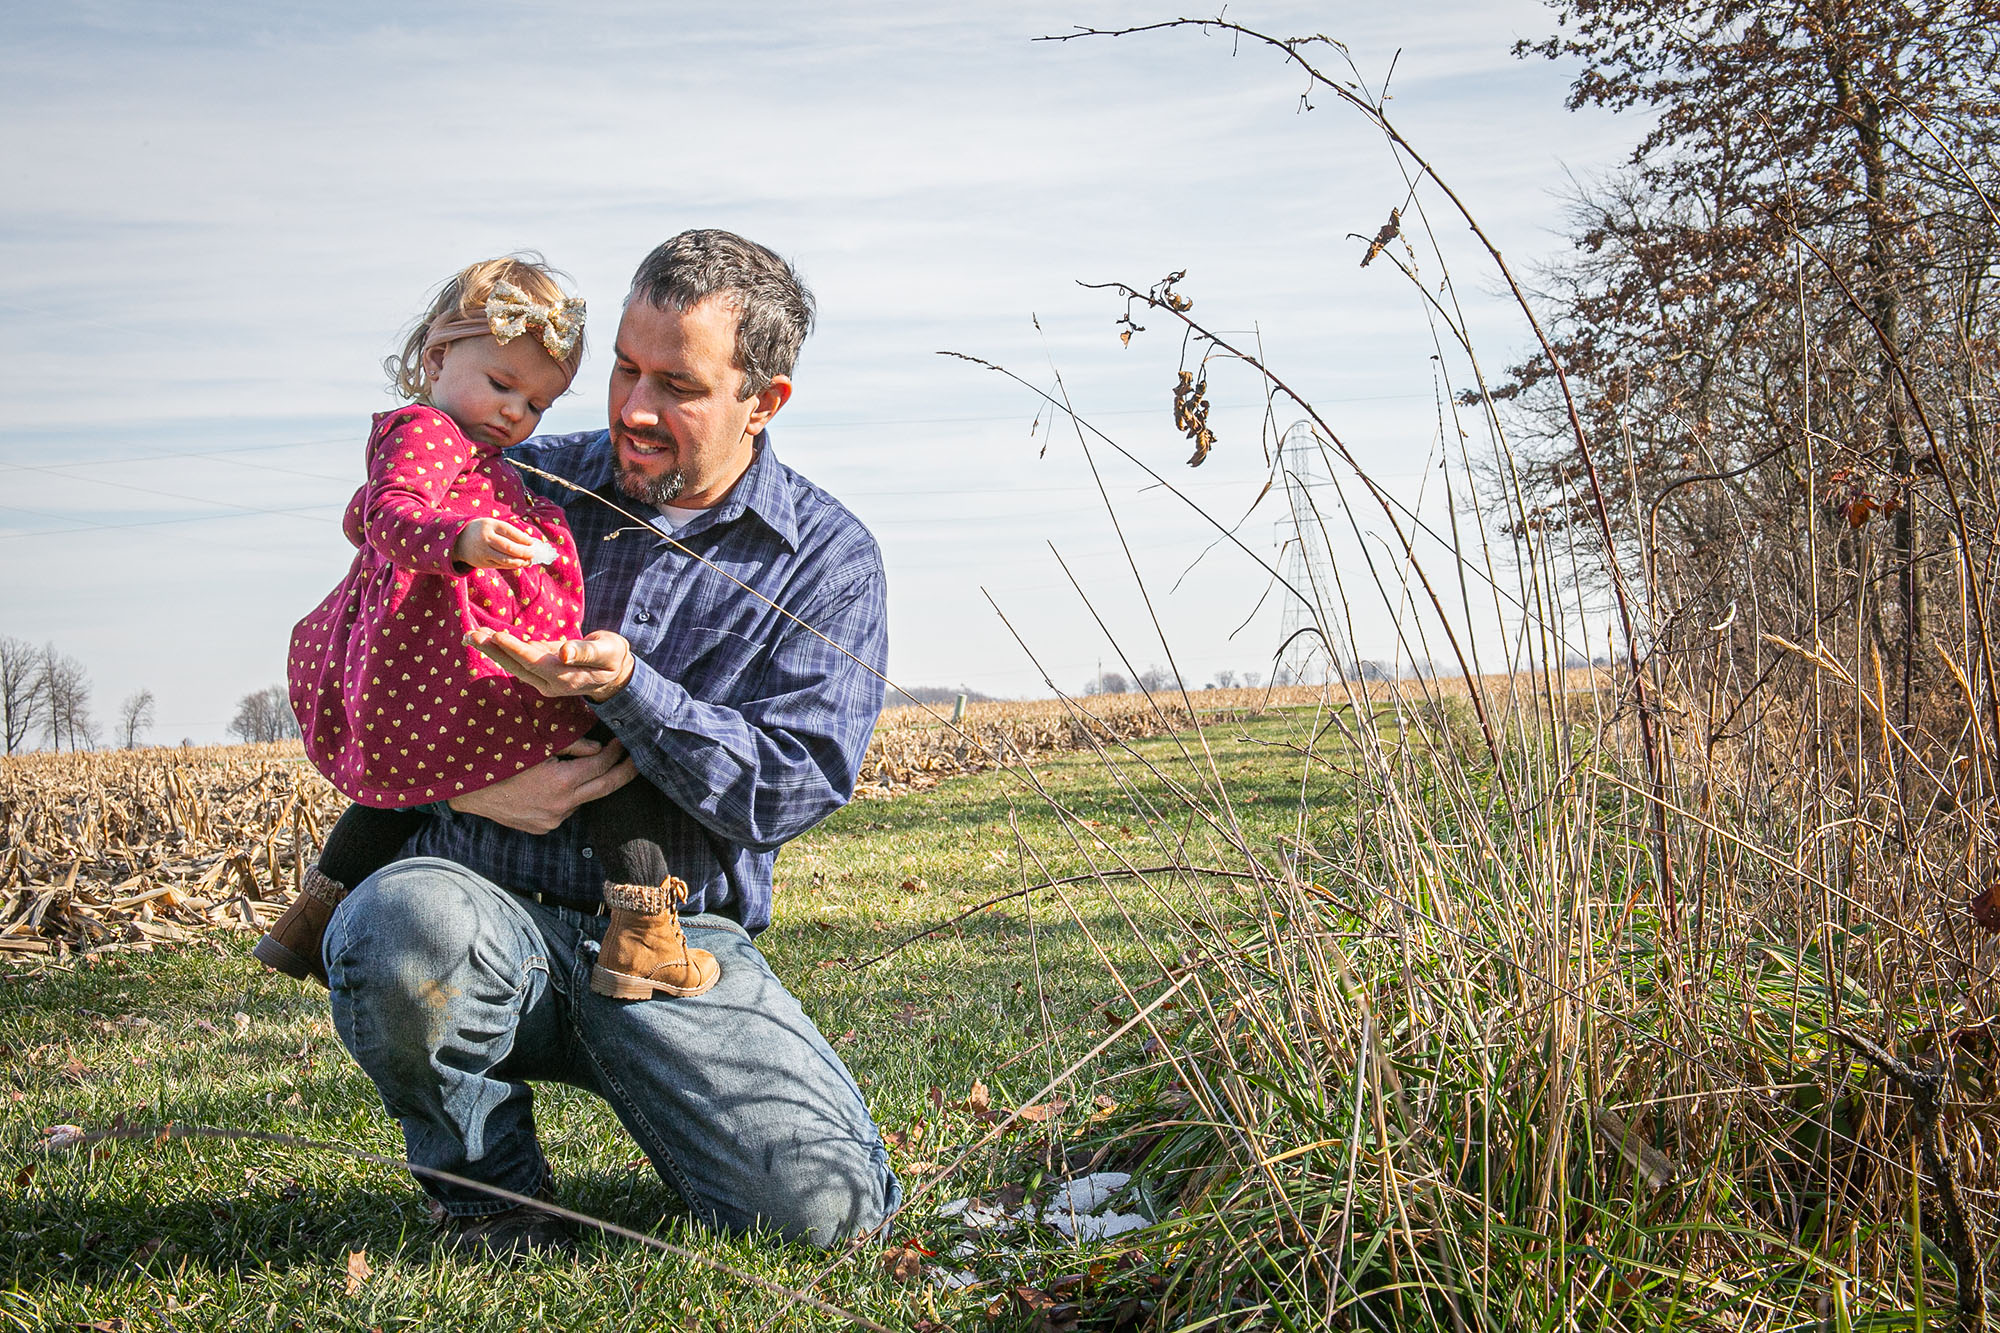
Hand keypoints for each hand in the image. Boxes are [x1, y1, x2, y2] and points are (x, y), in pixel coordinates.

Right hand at [447, 735, 635, 832]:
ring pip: (584, 799)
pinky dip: (570, 795)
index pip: (601, 765)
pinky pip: (567, 809)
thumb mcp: (535, 744)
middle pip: (605, 788)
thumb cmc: (499, 760)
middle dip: (624, 772)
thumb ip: (572, 746)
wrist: (466, 791)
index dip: (616, 752)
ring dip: (590, 783)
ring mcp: (552, 821)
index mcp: (560, 783)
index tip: (625, 740)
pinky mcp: (543, 828)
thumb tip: (599, 748)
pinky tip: (562, 783)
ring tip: (593, 765)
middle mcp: (560, 806)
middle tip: (638, 760)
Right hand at [453, 517, 539, 569]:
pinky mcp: (481, 563)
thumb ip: (508, 531)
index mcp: (489, 524)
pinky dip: (511, 566)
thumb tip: (529, 542)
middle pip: (508, 547)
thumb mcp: (492, 524)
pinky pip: (499, 565)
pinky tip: (519, 564)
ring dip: (519, 562)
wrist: (458, 540)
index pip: (509, 531)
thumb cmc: (481, 530)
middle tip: (533, 554)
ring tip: (528, 561)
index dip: (523, 538)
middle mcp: (485, 538)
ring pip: (505, 559)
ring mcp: (482, 551)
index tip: (531, 543)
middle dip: (523, 552)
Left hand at [464, 627, 635, 703]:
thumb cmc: (613, 656)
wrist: (614, 673)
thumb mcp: (607, 651)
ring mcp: (543, 680)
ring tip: (471, 636)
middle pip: (516, 666)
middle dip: (494, 650)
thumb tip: (564, 652)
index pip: (534, 662)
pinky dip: (501, 650)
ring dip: (492, 650)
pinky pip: (517, 661)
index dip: (515, 649)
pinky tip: (486, 639)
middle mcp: (549, 682)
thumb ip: (586, 652)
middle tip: (472, 635)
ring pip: (513, 665)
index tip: (497, 635)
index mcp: (565, 677)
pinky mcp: (540, 672)